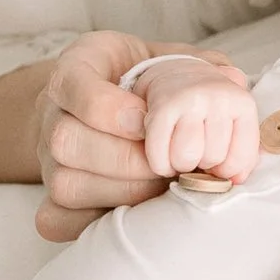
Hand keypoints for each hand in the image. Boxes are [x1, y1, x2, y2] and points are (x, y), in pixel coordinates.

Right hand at [33, 32, 241, 241]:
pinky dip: (96, 222)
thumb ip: (198, 66)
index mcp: (76, 67)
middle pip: (66, 140)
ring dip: (123, 191)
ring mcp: (47, 158)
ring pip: (66, 183)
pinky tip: (134, 213)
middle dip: (126, 158)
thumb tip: (232, 81)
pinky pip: (56, 219)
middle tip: (168, 164)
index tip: (148, 117)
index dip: (109, 107)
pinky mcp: (52, 196)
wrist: (106, 103)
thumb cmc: (143, 82)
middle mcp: (52, 113)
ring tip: (162, 186)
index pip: (71, 82)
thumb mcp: (165, 57)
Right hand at [136, 56, 258, 180]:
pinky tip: (164, 158)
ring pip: (186, 156)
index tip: (219, 165)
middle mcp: (217, 97)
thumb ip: (242, 153)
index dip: (228, 170)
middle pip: (213, 157)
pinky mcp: (161, 107)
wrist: (178, 74)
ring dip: (181, 165)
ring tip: (181, 154)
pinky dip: (160, 164)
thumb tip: (235, 180)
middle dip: (203, 164)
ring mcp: (188, 100)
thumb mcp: (235, 123)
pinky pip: (159, 153)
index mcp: (242, 103)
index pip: (240, 156)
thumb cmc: (210, 108)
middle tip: (198, 152)